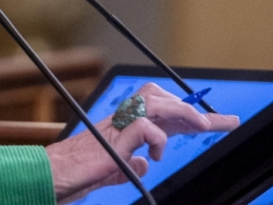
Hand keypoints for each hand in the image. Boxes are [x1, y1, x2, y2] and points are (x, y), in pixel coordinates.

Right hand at [46, 82, 239, 202]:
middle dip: (192, 107)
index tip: (220, 121)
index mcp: (122, 128)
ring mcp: (116, 126)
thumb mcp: (113, 170)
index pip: (162, 114)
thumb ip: (130, 162)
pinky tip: (155, 152)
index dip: (191, 115)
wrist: (51, 175)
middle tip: (220, 122)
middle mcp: (120, 121)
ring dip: (183, 112)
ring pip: (154, 101)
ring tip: (202, 125)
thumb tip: (146, 160)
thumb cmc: (76, 173)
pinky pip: (144, 125)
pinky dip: (158, 136)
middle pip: (158, 97)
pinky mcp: (113, 138)